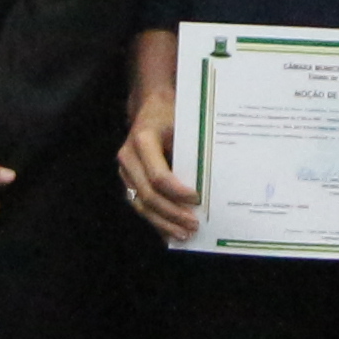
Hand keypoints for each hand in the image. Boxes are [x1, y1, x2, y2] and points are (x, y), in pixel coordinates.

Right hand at [116, 98, 196, 241]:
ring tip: (184, 234)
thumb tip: (213, 183)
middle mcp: (129, 157)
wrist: (151, 104)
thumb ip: (193, 151)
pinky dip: (155, 220)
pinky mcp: (128, 179)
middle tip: (194, 225)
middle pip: (148, 195)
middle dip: (172, 214)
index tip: (197, 199)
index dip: (178, 192)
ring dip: (163, 222)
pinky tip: (169, 232)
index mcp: (143, 140)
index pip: (159, 176)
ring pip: (140, 204)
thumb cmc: (172, 113)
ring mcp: (125, 170)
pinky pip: (138, 204)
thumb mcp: (185, 125)